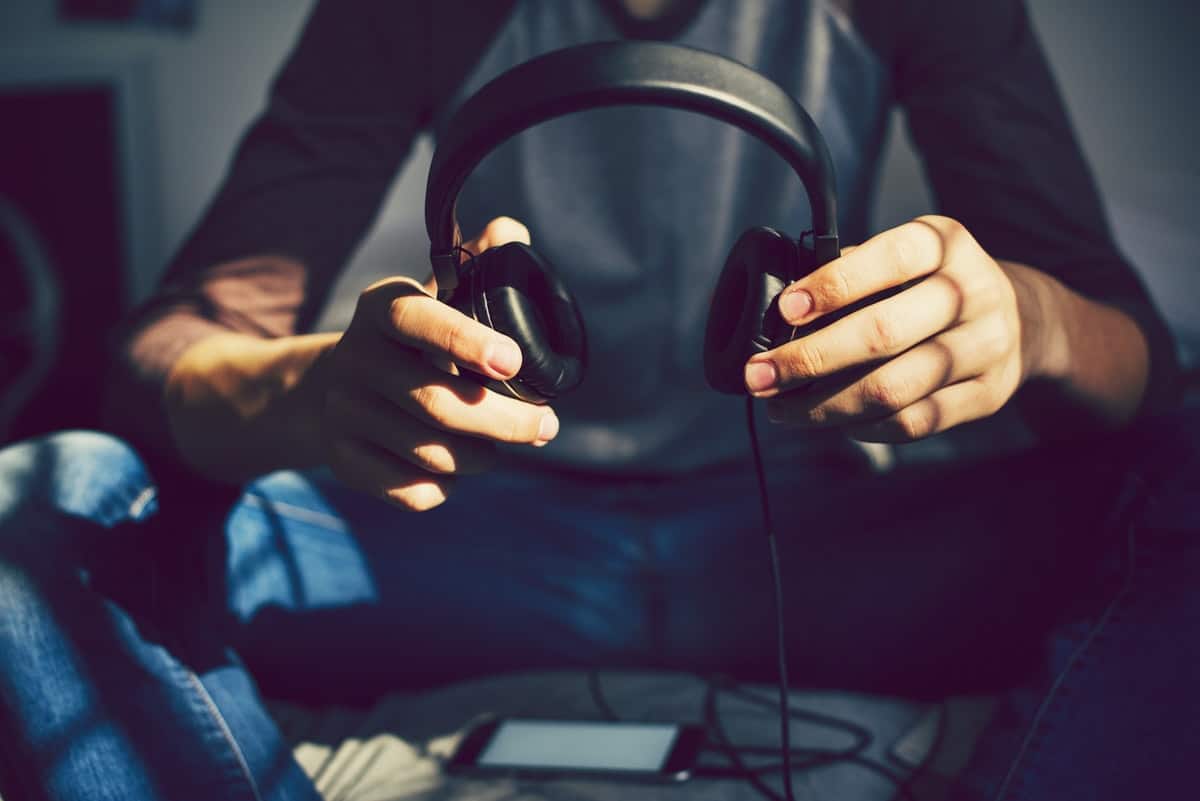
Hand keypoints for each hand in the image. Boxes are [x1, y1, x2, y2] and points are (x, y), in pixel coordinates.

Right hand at [323, 217, 557, 509]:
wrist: (329, 391)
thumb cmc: (411, 343)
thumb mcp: (436, 297)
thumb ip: (478, 263)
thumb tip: (513, 232)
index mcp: (383, 308)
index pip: (419, 320)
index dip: (466, 341)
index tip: (513, 363)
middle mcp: (355, 357)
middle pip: (437, 404)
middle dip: (506, 423)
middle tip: (545, 426)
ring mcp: (344, 411)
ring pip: (432, 453)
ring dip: (481, 457)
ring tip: (498, 447)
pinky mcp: (342, 459)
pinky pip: (410, 491)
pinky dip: (445, 488)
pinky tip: (455, 472)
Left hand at [745, 215, 1050, 441]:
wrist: (1023, 318)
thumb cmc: (932, 284)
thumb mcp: (908, 257)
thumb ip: (853, 273)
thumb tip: (781, 315)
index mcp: (945, 243)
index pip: (890, 260)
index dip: (834, 285)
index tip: (786, 309)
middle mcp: (972, 291)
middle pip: (883, 333)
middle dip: (809, 359)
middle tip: (759, 376)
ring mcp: (985, 346)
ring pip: (893, 388)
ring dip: (825, 406)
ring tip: (782, 410)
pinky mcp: (989, 394)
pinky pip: (915, 422)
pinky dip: (865, 427)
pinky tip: (835, 423)